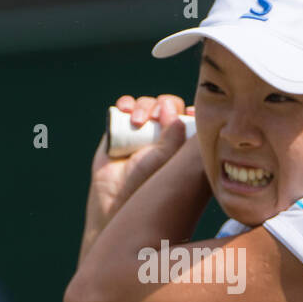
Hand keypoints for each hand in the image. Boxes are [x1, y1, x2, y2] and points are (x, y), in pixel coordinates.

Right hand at [87, 94, 194, 223]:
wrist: (115, 198)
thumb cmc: (147, 183)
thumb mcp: (167, 158)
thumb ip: (174, 132)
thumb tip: (169, 106)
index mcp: (179, 144)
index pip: (187, 118)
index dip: (187, 111)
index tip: (187, 113)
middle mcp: (161, 137)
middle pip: (167, 106)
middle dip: (162, 105)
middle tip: (155, 118)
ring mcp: (140, 132)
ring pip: (147, 104)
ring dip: (143, 106)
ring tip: (137, 122)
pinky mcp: (119, 130)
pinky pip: (125, 108)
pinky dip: (126, 103)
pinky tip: (125, 109)